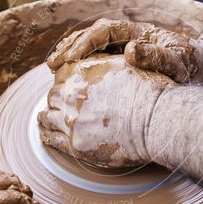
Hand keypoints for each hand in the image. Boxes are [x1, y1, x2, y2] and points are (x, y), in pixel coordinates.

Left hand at [38, 55, 172, 167]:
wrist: (156, 121)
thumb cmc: (149, 91)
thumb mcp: (125, 64)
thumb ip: (102, 62)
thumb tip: (92, 59)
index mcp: (80, 71)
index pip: (60, 73)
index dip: (64, 80)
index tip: (67, 86)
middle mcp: (71, 93)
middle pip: (53, 95)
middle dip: (57, 99)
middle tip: (62, 105)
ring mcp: (71, 120)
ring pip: (47, 116)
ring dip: (48, 116)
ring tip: (48, 119)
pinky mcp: (75, 144)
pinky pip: (51, 139)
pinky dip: (46, 135)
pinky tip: (46, 134)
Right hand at [47, 18, 202, 82]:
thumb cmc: (196, 66)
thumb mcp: (180, 62)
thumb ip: (157, 56)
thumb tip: (130, 49)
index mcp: (140, 32)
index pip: (105, 31)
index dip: (86, 43)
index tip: (71, 59)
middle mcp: (130, 38)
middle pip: (92, 36)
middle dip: (70, 47)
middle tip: (52, 64)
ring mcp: (126, 51)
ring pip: (92, 49)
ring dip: (71, 57)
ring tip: (53, 70)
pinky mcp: (126, 66)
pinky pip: (99, 64)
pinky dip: (83, 70)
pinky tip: (70, 82)